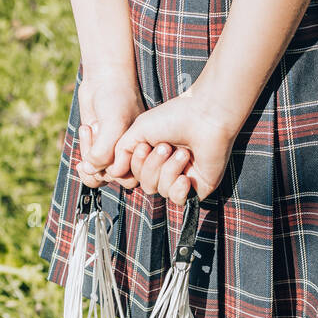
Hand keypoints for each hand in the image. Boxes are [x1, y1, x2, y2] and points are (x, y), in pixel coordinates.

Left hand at [75, 68, 144, 188]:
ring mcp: (113, 156)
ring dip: (89, 154)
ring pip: (98, 175)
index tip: (109, 128)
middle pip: (113, 178)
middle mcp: (131, 159)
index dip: (114, 161)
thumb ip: (104, 150)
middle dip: (100, 155)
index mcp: (144, 155)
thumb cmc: (116, 97)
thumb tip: (89, 170)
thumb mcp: (114, 123)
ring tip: (91, 127)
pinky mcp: (98, 151)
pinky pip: (89, 169)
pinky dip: (83, 153)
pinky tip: (85, 130)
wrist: (103, 79)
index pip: (129, 178)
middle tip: (98, 126)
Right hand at [109, 83, 244, 203]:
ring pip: (162, 191)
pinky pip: (180, 201)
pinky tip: (185, 177)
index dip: (137, 164)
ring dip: (168, 171)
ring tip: (182, 153)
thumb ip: (122, 150)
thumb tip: (113, 173)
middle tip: (166, 147)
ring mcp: (184, 178)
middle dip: (152, 167)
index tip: (145, 146)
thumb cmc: (175, 117)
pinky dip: (179, 190)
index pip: (136, 174)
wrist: (205, 116)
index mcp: (155, 154)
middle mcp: (169, 167)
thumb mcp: (138, 129)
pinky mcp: (199, 187)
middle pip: (147, 185)